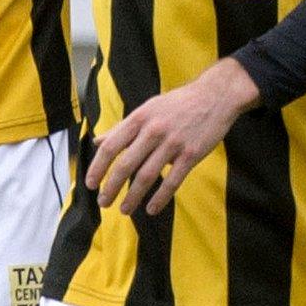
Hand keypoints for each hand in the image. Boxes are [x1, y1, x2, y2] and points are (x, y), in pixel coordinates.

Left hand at [85, 59, 259, 215]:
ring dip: (133, 197)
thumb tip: (98, 140)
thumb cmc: (177, 103)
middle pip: (127, 165)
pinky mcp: (191, 155)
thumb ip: (122, 127)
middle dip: (112, 187)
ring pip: (147, 176)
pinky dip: (160, 198)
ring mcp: (173, 143)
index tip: (91, 183)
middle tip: (103, 202)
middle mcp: (153, 131)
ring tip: (124, 209)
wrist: (214, 96)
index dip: (98, 167)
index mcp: (139, 118)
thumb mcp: (147, 109)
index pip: (112, 146)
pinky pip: (173, 181)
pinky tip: (151, 209)